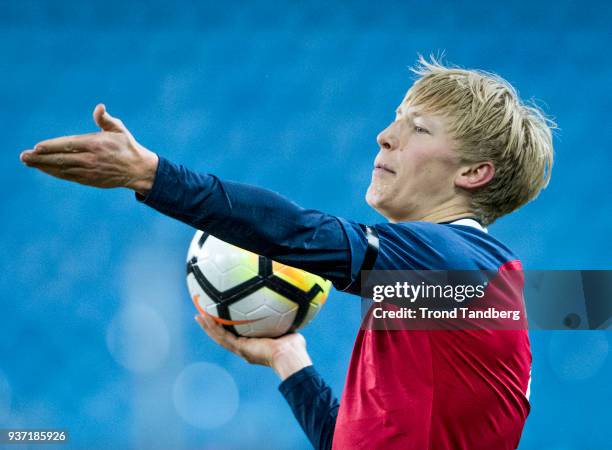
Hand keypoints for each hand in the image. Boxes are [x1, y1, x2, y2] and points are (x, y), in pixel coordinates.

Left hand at [20, 104, 158, 194]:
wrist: (138, 169)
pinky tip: (44, 169)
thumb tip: (99, 108)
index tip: (37, 146)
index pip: (70, 145)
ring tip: (28, 162)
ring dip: (43, 166)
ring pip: (62, 169)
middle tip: (24, 156)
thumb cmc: (127, 146)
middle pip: (61, 159)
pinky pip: (68, 176)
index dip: (53, 146)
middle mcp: (91, 159)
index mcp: (97, 145)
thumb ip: (106, 119)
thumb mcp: (120, 130)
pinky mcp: (90, 180)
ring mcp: (90, 171)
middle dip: (41, 158)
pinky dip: (55, 173)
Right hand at [195, 313, 312, 380]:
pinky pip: (223, 336)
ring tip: (198, 316)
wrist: (289, 355)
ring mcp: (241, 350)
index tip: (221, 319)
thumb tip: (289, 312)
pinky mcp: (240, 347)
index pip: (237, 336)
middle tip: (202, 317)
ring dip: (208, 327)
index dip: (228, 329)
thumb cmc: (293, 346)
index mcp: (254, 347)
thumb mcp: (286, 331)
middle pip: (223, 337)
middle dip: (212, 328)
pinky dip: (213, 327)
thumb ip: (283, 323)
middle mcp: (245, 350)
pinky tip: (205, 318)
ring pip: (219, 337)